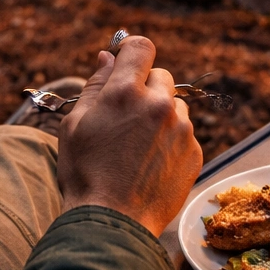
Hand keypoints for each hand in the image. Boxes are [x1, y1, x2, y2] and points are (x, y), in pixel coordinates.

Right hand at [57, 35, 202, 237]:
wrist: (113, 222)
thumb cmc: (86, 173)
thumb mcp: (75, 125)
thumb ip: (94, 86)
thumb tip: (107, 58)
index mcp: (126, 92)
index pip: (141, 47)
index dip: (132, 51)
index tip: (126, 62)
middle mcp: (159, 105)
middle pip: (161, 76)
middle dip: (145, 89)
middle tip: (126, 117)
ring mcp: (181, 130)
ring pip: (174, 107)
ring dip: (160, 116)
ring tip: (137, 146)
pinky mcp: (194, 153)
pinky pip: (184, 135)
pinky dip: (170, 142)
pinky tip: (150, 164)